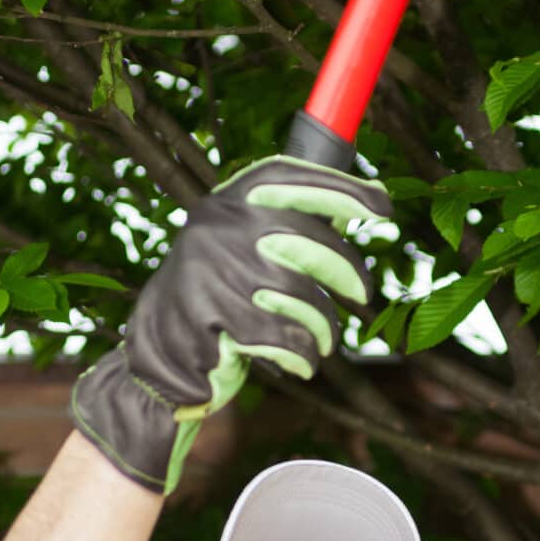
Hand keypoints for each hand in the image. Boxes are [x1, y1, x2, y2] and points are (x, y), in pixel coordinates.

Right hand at [70, 156, 390, 493]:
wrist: (156, 357)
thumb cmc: (218, 300)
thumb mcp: (241, 252)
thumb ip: (283, 229)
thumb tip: (352, 208)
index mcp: (226, 203)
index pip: (289, 178)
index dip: (341, 187)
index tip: (383, 205)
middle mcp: (215, 228)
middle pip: (306, 240)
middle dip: (347, 270)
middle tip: (362, 293)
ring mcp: (209, 272)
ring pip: (298, 294)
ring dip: (323, 325)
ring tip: (322, 340)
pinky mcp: (209, 318)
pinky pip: (281, 335)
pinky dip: (301, 354)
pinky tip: (302, 362)